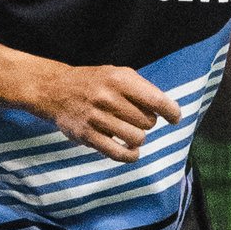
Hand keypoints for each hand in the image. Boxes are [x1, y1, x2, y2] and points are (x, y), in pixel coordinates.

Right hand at [29, 60, 181, 159]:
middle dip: (147, 122)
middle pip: (148, 122)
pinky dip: (131, 155)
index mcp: (119, 79)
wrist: (56, 90)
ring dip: (138, 138)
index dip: (171, 112)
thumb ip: (142, 89)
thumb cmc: (94, 82)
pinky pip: (119, 154)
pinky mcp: (88, 136)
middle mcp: (108, 98)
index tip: (174, 118)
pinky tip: (131, 151)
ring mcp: (97, 118)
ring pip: (137, 139)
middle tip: (136, 118)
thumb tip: (167, 111)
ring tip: (130, 131)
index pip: (156, 100)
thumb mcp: (117, 73)